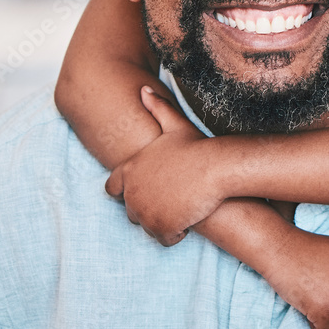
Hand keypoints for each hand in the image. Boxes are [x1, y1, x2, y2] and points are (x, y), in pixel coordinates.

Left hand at [104, 88, 221, 245]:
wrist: (215, 168)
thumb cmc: (196, 146)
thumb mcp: (174, 124)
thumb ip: (156, 108)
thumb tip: (143, 90)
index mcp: (130, 169)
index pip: (112, 189)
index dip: (126, 191)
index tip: (144, 191)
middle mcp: (131, 192)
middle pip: (131, 210)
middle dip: (147, 208)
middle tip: (170, 201)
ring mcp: (144, 211)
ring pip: (147, 225)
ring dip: (161, 221)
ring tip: (181, 210)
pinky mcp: (160, 227)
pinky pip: (163, 239)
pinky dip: (174, 234)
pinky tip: (188, 220)